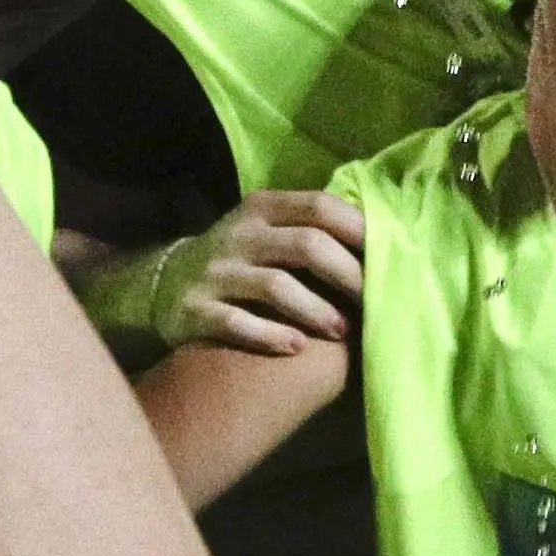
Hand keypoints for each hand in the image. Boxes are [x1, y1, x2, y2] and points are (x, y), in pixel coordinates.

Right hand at [109, 191, 367, 356]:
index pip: (320, 207)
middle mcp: (239, 236)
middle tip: (375, 302)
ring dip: (316, 310)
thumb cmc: (241, 260)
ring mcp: (214, 273)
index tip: (391, 258)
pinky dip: (270, 335)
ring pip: (275, 286)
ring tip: (342, 331)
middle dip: (348, 275)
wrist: (163, 285)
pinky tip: (296, 348)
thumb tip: (386, 243)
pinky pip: (236, 322)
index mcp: (263, 209)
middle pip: (307, 246)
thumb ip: (313, 231)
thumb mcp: (269, 232)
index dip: (360, 231)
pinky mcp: (194, 310)